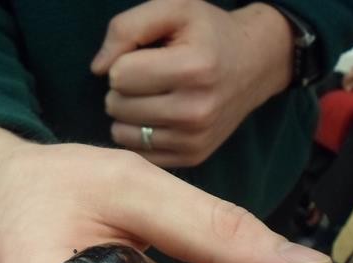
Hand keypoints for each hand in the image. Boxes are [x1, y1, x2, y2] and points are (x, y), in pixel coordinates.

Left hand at [90, 0, 293, 166]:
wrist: (255, 64)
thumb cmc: (207, 33)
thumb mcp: (173, 9)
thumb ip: (126, 28)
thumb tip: (97, 69)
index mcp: (193, 69)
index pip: (119, 76)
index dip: (123, 61)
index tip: (144, 57)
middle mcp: (196, 110)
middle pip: (117, 106)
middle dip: (123, 89)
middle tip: (148, 77)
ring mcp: (194, 139)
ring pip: (122, 134)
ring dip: (127, 114)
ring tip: (152, 96)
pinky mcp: (192, 158)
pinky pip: (138, 153)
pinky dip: (139, 135)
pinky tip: (157, 117)